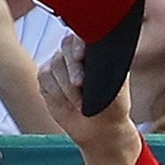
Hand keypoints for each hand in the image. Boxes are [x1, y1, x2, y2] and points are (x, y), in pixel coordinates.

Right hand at [38, 34, 141, 164]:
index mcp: (95, 51)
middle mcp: (75, 54)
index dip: (79, 44)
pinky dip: (56, 91)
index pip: (83, 37)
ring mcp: (59, 64)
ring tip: (81, 103)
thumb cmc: (113, 104)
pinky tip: (68, 102)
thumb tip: (99, 52)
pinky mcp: (46, 78)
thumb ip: (109, 65)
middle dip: (72, 68)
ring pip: (55, 65)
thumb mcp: (119, 84)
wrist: (100, 127)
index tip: (81, 56)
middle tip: (80, 84)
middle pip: (66, 48)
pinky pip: (45, 77)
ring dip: (67, 87)